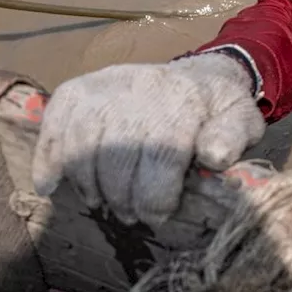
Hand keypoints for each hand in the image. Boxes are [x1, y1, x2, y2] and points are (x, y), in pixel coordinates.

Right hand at [32, 53, 265, 225]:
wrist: (196, 75)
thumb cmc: (218, 110)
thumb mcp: (242, 121)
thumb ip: (233, 138)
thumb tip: (216, 156)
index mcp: (182, 101)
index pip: (160, 157)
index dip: (156, 199)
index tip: (158, 216)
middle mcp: (139, 89)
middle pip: (117, 158)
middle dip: (123, 199)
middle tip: (131, 216)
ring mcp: (104, 86)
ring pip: (82, 147)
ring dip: (89, 186)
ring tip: (104, 203)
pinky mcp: (78, 89)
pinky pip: (53, 127)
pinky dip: (49, 160)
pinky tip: (52, 187)